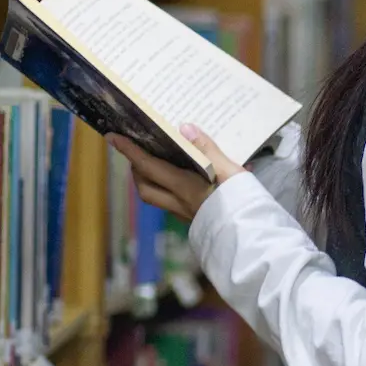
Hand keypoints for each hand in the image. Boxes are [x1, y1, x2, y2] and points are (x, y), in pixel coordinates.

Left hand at [110, 125, 242, 223]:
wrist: (252, 237)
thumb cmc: (243, 203)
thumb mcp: (230, 170)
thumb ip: (207, 149)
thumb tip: (184, 128)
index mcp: (184, 187)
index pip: (149, 166)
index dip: (129, 151)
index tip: (113, 137)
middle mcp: (179, 203)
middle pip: (145, 187)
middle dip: (136, 169)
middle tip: (137, 152)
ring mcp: (186, 214)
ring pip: (155, 198)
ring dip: (148, 181)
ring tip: (154, 165)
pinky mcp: (195, 221)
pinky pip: (170, 204)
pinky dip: (165, 190)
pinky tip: (177, 182)